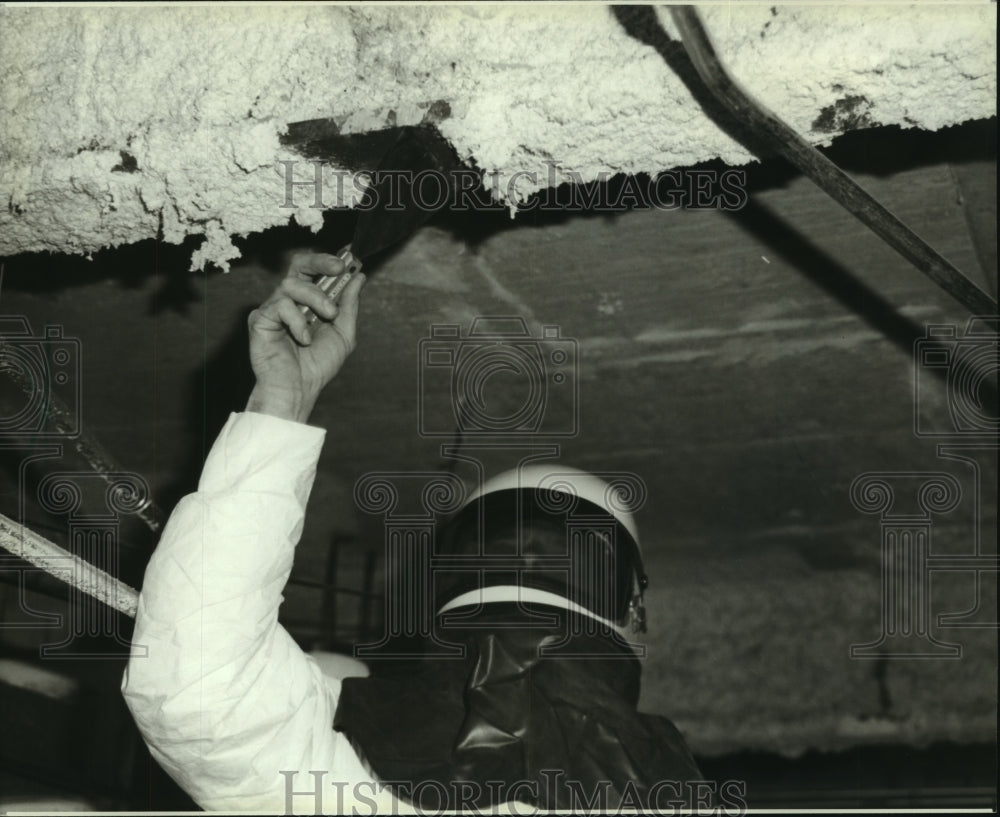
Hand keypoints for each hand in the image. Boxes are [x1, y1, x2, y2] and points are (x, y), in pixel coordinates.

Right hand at [245, 252, 365, 423]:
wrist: (299, 389)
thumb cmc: (317, 365)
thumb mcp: (343, 333)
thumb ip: (349, 305)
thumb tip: (359, 277)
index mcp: (308, 302)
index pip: (316, 272)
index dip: (330, 261)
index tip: (349, 258)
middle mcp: (289, 301)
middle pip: (298, 266)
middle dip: (320, 262)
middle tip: (338, 268)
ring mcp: (273, 308)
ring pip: (292, 284)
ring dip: (316, 299)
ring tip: (327, 318)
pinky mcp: (260, 319)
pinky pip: (280, 305)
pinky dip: (298, 321)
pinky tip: (303, 339)